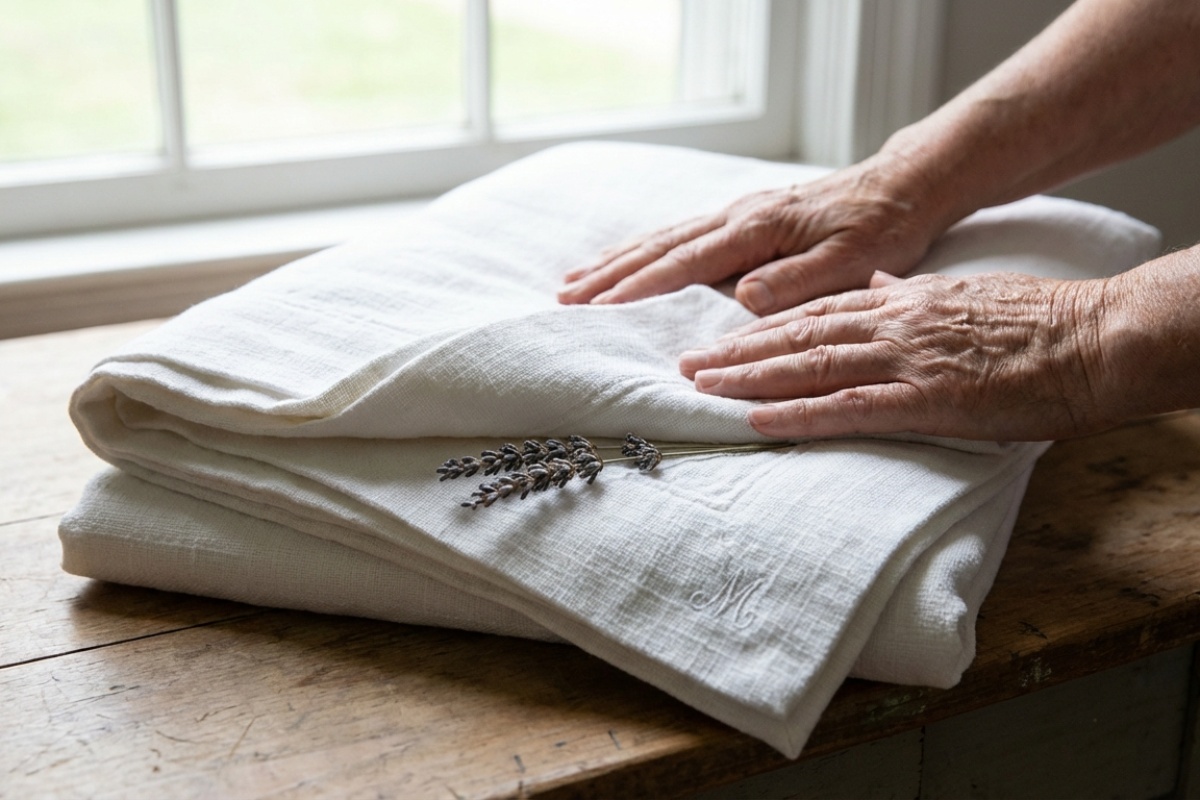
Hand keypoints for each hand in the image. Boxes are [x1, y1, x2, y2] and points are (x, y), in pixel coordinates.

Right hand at [557, 159, 942, 315]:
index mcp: (758, 228)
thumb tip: (742, 298)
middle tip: (565, 299)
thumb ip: (796, 280)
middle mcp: (737, 216)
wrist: (900, 187)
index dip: (641, 289)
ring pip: (664, 237)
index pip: (686, 263)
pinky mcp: (741, 217)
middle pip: (661, 247)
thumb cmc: (880, 227)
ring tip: (575, 281)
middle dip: (611, 275)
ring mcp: (736, 213)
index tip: (600, 310)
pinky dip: (644, 249)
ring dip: (618, 261)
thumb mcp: (852, 260)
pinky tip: (626, 260)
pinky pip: (680, 234)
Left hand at [677, 271, 1122, 441]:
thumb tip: (876, 285)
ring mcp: (904, 360)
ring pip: (808, 365)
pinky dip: (797, 413)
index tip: (723, 336)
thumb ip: (911, 293)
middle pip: (797, 335)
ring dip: (748, 377)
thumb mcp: (963, 293)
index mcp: (901, 302)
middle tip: (686, 364)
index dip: (763, 326)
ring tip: (700, 387)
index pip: (816, 311)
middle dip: (736, 350)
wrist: (1091, 339)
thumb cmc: (1036, 322)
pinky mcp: (923, 399)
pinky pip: (847, 408)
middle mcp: (891, 324)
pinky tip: (756, 420)